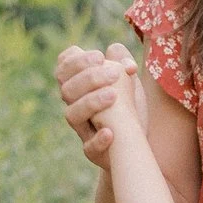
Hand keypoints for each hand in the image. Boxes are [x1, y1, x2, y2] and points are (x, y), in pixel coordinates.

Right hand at [55, 42, 141, 168]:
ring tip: (113, 96)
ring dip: (91, 103)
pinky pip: (88, 147)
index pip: (64, 68)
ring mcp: (82, 130)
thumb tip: (115, 50)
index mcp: (79, 87)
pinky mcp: (93, 152)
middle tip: (114, 74)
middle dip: (89, 78)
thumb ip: (122, 62)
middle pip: (67, 89)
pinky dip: (98, 139)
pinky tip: (111, 132)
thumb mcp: (129, 82)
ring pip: (72, 115)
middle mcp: (75, 106)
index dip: (76, 61)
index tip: (100, 57)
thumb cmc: (128, 108)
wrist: (138, 145)